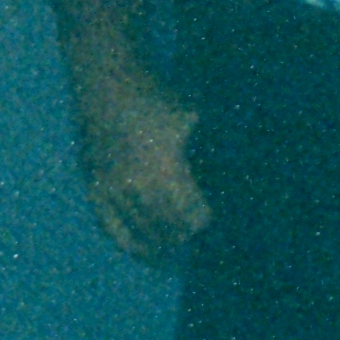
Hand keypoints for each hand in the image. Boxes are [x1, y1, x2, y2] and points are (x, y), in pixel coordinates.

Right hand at [76, 77, 209, 263]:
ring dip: (159, 245)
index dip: (204, 222)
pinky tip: (143, 253)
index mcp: (163, 171)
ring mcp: (109, 189)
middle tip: (200, 240)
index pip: (190, 214)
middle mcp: (134, 186)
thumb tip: (246, 170)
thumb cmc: (158, 99)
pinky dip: (127, 243)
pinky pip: (109, 226)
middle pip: (166, 228)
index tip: (215, 223)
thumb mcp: (194, 120)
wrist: (107, 85)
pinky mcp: (92, 187)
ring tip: (176, 254)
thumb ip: (214, 147)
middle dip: (184, 236)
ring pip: (138, 232)